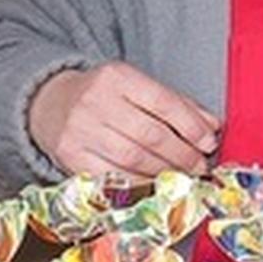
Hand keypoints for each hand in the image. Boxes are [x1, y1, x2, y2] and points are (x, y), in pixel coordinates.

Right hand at [28, 62, 220, 179]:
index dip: (191, 126)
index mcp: (117, 77)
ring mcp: (80, 131)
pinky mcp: (71, 157)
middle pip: (151, 135)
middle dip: (183, 154)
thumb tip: (212, 126)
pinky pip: (114, 177)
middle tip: (200, 166)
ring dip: (166, 172)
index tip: (208, 142)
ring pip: (134, 159)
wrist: (50, 105)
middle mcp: (96, 102)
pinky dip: (141, 184)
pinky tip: (156, 184)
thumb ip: (175, 104)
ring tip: (184, 176)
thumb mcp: (136, 87)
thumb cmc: (104, 97)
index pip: (163, 102)